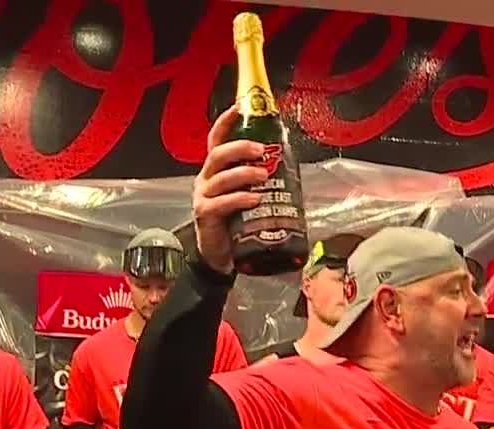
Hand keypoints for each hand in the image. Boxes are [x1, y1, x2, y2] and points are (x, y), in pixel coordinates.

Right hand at [192, 106, 267, 273]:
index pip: (216, 140)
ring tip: (263, 176)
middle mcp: (207, 179)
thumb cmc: (237, 222)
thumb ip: (260, 180)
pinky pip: (221, 203)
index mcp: (217, 171)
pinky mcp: (205, 215)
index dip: (226, 123)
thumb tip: (288, 164)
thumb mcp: (249, 196)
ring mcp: (204, 197)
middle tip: (261, 151)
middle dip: (240, 148)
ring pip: (220, 178)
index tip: (239, 107)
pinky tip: (254, 199)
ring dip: (244, 173)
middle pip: (217, 155)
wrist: (221, 256)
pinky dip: (239, 199)